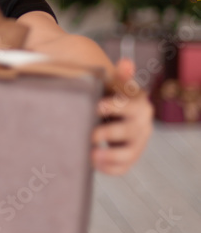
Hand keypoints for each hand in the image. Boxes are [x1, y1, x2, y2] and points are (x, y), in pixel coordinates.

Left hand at [91, 58, 153, 174]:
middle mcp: (142, 126)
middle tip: (90, 134)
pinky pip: (124, 168)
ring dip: (111, 156)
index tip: (96, 106)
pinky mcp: (130, 158)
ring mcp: (138, 144)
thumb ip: (120, 76)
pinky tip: (93, 165)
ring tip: (92, 155)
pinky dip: (110, 169)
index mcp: (140, 106)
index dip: (115, 107)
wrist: (116, 116)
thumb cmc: (113, 98)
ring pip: (130, 153)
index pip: (130, 106)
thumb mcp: (116, 86)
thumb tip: (126, 63)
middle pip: (130, 131)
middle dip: (110, 133)